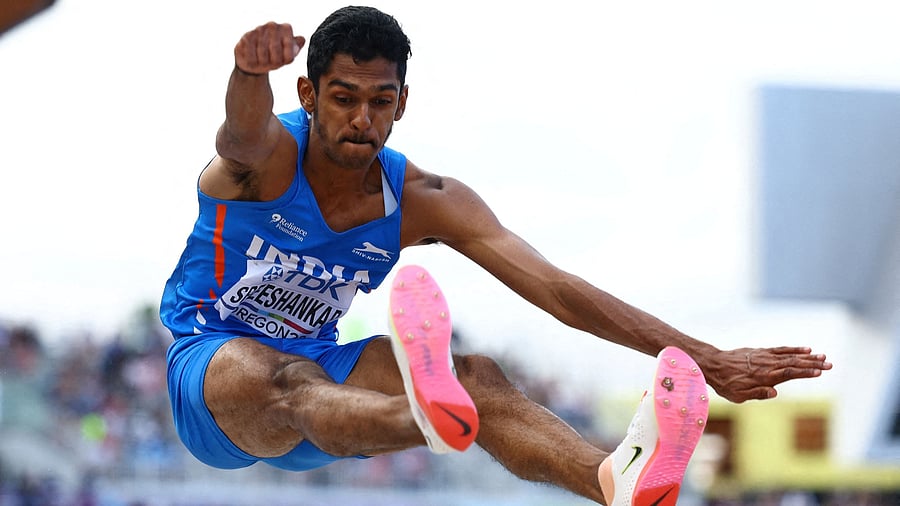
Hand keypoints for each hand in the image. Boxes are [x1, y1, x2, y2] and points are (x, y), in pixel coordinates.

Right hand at [234, 22, 305, 74]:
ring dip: (262, 62)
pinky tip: (253, 60)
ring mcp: (259, 29)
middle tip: (271, 63)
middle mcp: (272, 25)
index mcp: (286, 28)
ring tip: (262, 61)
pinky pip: (251, 54)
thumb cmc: (275, 58)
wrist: (255, 62)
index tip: (283, 60)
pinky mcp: (246, 36)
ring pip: (262, 52)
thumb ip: (296, 48)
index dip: (286, 57)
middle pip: (275, 48)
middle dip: (274, 61)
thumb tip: (301, 39)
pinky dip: (252, 61)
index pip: (290, 46)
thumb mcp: (288, 55)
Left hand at [702, 346, 831, 402]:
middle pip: (793, 363)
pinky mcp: (761, 351)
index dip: (805, 372)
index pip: (789, 373)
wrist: (714, 365)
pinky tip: (805, 349)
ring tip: (823, 356)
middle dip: (812, 364)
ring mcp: (764, 356)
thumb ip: (757, 394)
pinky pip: (780, 349)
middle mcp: (767, 365)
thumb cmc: (726, 384)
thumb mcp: (738, 396)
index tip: (819, 372)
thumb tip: (774, 393)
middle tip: (830, 364)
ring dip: (807, 356)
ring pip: (789, 355)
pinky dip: (793, 349)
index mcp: (764, 377)